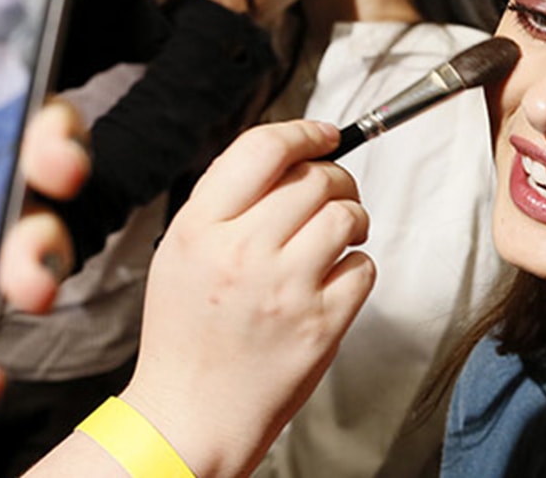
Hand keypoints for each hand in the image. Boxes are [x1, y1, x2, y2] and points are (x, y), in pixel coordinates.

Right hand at [117, 120, 374, 476]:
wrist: (190, 414)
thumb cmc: (187, 334)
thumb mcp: (181, 251)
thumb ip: (226, 201)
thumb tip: (285, 154)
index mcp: (200, 228)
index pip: (264, 150)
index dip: (305, 131)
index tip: (325, 134)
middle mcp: (243, 253)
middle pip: (316, 179)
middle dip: (337, 178)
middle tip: (335, 194)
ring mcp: (286, 288)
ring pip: (347, 215)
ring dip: (354, 217)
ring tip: (341, 234)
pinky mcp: (322, 323)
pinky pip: (364, 266)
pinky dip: (357, 267)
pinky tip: (335, 280)